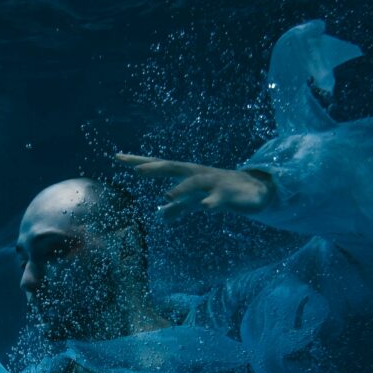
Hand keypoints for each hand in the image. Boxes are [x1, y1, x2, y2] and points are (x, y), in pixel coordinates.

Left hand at [117, 153, 274, 220]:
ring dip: (183, 188)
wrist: (256, 192)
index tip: (116, 157)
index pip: (160, 165)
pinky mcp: (230, 195)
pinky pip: (220, 199)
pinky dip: (212, 202)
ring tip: (168, 196)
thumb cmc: (221, 193)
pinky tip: (205, 208)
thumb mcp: (196, 201)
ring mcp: (214, 183)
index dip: (139, 162)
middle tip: (137, 170)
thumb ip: (178, 208)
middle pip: (174, 167)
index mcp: (188, 174)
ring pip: (196, 182)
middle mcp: (199, 174)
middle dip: (156, 168)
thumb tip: (160, 216)